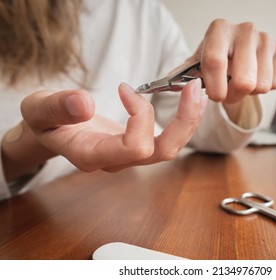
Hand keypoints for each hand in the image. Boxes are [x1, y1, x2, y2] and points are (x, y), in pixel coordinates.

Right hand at [19, 79, 205, 172]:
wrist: (50, 132)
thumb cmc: (44, 122)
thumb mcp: (39, 109)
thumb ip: (57, 107)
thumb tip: (85, 102)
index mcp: (94, 155)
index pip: (134, 147)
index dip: (139, 115)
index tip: (125, 88)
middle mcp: (117, 161)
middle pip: (163, 152)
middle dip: (183, 121)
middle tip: (194, 87)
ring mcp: (129, 155)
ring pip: (171, 148)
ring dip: (188, 120)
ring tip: (197, 90)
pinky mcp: (137, 146)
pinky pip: (167, 138)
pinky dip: (181, 119)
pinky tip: (187, 99)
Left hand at [186, 19, 275, 103]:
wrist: (237, 52)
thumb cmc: (216, 58)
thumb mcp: (196, 65)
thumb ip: (181, 75)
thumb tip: (167, 84)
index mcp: (219, 29)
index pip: (215, 62)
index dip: (215, 87)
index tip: (214, 96)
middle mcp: (244, 29)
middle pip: (244, 81)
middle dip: (234, 95)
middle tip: (228, 93)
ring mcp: (265, 38)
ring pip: (261, 86)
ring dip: (249, 92)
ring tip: (240, 81)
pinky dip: (264, 87)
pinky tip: (256, 76)